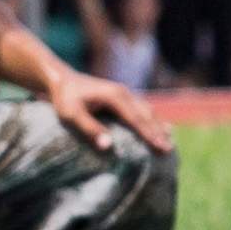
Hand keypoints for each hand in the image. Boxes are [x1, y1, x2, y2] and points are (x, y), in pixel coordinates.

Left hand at [43, 66, 171, 157]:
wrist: (61, 79)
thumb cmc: (64, 98)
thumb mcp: (71, 115)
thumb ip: (89, 128)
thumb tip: (108, 146)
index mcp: (115, 97)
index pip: (136, 119)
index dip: (150, 135)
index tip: (161, 148)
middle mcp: (123, 93)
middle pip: (146, 115)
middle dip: (158, 132)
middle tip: (169, 150)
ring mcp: (124, 93)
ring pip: (147, 110)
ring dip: (158, 125)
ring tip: (169, 140)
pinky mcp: (121, 96)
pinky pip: (141, 108)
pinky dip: (151, 119)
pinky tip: (159, 127)